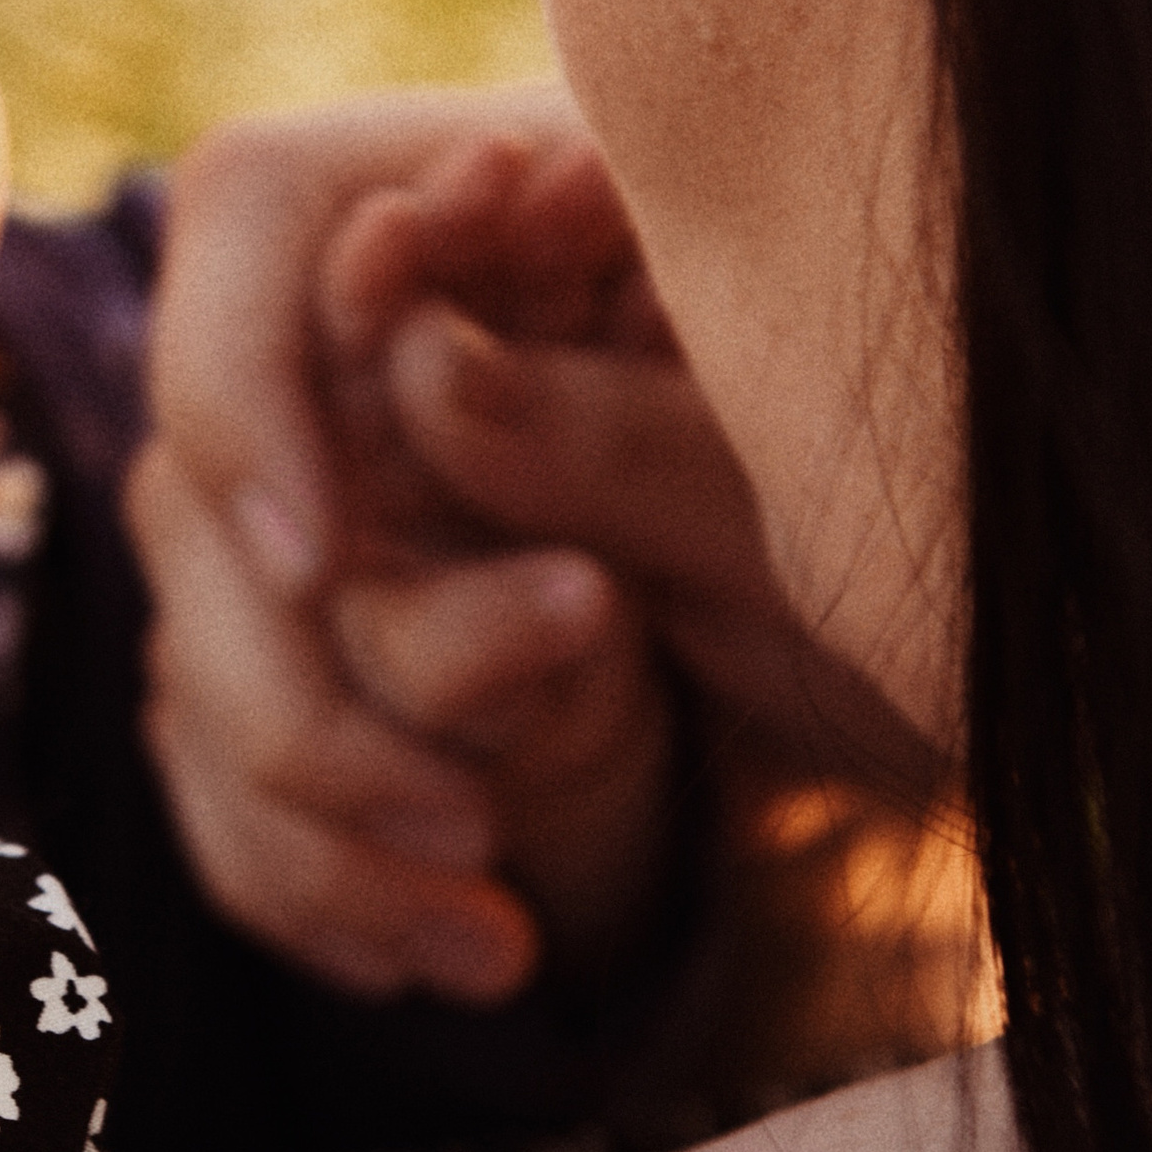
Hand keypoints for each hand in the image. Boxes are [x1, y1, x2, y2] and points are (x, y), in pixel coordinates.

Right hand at [135, 84, 933, 1007]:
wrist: (957, 646)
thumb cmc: (915, 507)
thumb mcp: (808, 478)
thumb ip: (622, 420)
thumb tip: (424, 372)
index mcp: (484, 194)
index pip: (254, 216)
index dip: (248, 386)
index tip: (325, 562)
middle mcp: (364, 339)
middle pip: (194, 483)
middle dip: (309, 684)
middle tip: (472, 813)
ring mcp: (323, 504)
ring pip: (198, 656)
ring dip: (324, 822)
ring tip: (496, 940)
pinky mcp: (324, 656)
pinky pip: (232, 778)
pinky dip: (321, 886)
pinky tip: (450, 956)